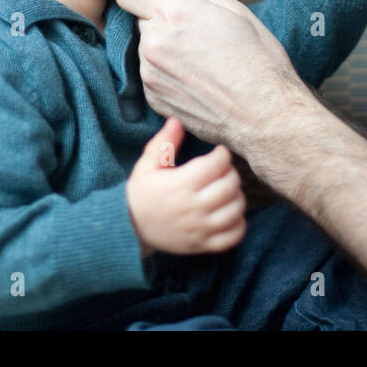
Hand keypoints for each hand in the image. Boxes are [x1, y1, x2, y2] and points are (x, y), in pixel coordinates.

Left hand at [115, 0, 307, 153]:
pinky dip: (165, 73)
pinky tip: (195, 77)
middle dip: (158, 18)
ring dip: (161, 47)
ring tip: (199, 56)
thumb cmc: (257, 62)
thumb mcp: (231, 9)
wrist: (266, 116)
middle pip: (137, 18)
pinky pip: (149, 74)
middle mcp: (154, 43)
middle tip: (193, 28)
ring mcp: (150, 74)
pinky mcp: (153, 98)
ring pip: (143, 47)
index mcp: (173, 13)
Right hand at [126, 116, 245, 256]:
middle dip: (231, 173)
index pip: (216, 165)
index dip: (223, 155)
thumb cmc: (140, 194)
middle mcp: (193, 207)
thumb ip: (163, 143)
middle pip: (230, 186)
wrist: (128, 229)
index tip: (219, 153)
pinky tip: (231, 214)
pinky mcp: (202, 245)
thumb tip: (177, 121)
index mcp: (181, 184)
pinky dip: (239, 224)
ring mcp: (200, 228)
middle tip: (223, 171)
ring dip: (237, 197)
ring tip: (227, 191)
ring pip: (235, 210)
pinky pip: (233, 237)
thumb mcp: (146, 165)